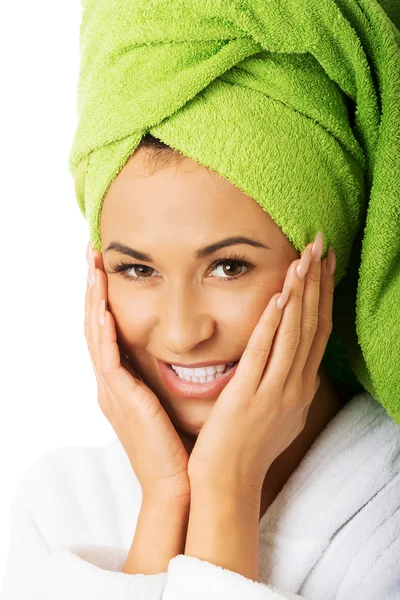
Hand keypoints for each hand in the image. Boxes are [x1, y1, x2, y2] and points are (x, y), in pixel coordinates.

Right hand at [84, 242, 190, 505]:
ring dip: (93, 299)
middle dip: (93, 290)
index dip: (104, 299)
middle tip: (91, 255)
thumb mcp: (171, 403)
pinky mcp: (121, 399)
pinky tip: (103, 305)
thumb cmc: (181, 445)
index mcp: (123, 383)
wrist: (179, 484)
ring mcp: (112, 391)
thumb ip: (169, 378)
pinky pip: (107, 356)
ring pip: (95, 335)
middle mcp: (112, 383)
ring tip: (92, 266)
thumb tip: (189, 353)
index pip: (108, 331)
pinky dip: (103, 328)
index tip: (107, 268)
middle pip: (95, 326)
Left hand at [187, 233, 334, 491]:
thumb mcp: (276, 413)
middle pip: (311, 325)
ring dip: (300, 294)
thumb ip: (284, 384)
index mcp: (299, 387)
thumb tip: (293, 364)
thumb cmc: (246, 447)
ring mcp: (274, 392)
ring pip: (293, 334)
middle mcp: (294, 386)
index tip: (323, 265)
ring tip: (304, 260)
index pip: (317, 331)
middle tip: (319, 246)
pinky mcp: (248, 397)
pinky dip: (273, 324)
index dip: (322, 295)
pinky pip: (264, 354)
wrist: (228, 483)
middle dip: (316, 283)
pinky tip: (278, 298)